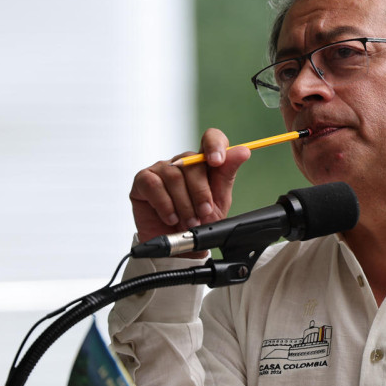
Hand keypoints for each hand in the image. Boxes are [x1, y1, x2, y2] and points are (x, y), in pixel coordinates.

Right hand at [129, 128, 251, 254]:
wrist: (178, 248)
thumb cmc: (199, 222)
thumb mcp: (219, 201)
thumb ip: (228, 174)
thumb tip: (243, 151)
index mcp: (204, 163)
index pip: (212, 138)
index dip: (215, 145)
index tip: (217, 162)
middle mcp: (182, 162)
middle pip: (192, 162)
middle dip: (200, 191)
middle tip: (204, 213)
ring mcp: (161, 169)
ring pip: (174, 175)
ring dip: (184, 203)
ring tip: (188, 222)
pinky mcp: (143, 180)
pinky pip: (154, 184)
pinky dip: (165, 204)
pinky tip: (171, 217)